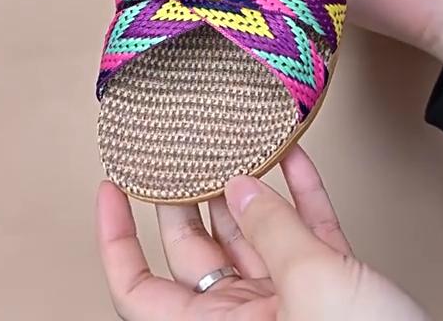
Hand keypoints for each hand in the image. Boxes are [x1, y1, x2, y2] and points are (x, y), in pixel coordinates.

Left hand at [97, 145, 427, 319]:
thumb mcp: (312, 289)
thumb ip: (272, 232)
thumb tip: (241, 185)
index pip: (139, 288)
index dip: (116, 239)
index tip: (111, 189)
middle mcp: (245, 320)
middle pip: (198, 253)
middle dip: (189, 196)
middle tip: (183, 149)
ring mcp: (289, 303)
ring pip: (255, 235)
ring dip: (252, 187)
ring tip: (240, 140)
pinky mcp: (332, 289)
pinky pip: (306, 234)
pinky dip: (301, 195)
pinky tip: (294, 157)